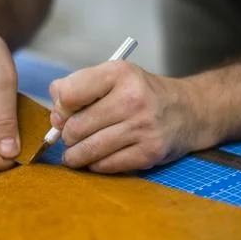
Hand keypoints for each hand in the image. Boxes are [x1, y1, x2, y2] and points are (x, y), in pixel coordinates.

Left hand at [49, 61, 198, 173]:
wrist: (187, 111)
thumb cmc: (140, 94)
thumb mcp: (112, 77)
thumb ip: (75, 87)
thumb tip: (54, 117)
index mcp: (119, 73)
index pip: (68, 94)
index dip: (60, 109)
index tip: (64, 115)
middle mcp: (133, 98)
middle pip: (75, 127)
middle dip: (67, 137)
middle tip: (72, 137)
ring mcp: (143, 127)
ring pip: (87, 150)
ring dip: (75, 156)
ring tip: (75, 153)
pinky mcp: (149, 152)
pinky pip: (106, 166)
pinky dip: (95, 165)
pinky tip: (98, 158)